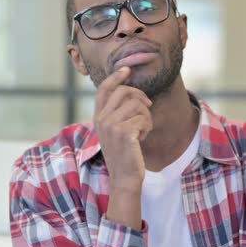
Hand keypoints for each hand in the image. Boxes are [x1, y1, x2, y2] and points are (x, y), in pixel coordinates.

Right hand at [93, 66, 152, 187]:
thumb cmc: (124, 154)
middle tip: (147, 107)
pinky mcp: (124, 132)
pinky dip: (148, 126)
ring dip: (146, 116)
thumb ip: (117, 113)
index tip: (127, 69)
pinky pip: (144, 118)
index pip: (104, 89)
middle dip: (140, 96)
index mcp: (98, 117)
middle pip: (124, 92)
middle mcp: (102, 119)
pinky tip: (143, 138)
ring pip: (137, 105)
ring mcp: (112, 125)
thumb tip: (132, 92)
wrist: (124, 177)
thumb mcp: (115, 131)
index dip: (115, 76)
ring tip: (143, 129)